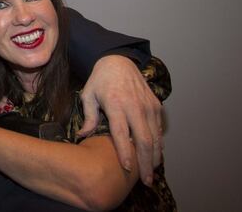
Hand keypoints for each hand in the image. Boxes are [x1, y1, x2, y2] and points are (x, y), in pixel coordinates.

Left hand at [78, 55, 161, 185]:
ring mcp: (148, 106)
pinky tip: (155, 155)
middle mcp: (135, 106)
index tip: (127, 168)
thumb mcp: (88, 95)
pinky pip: (159, 129)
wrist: (118, 61)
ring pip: (156, 136)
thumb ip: (88, 116)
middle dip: (146, 162)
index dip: (126, 152)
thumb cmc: (100, 80)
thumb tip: (82, 136)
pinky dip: (158, 144)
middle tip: (145, 180)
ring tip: (151, 173)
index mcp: (116, 104)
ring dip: (155, 156)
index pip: (122, 133)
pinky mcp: (156, 105)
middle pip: (144, 139)